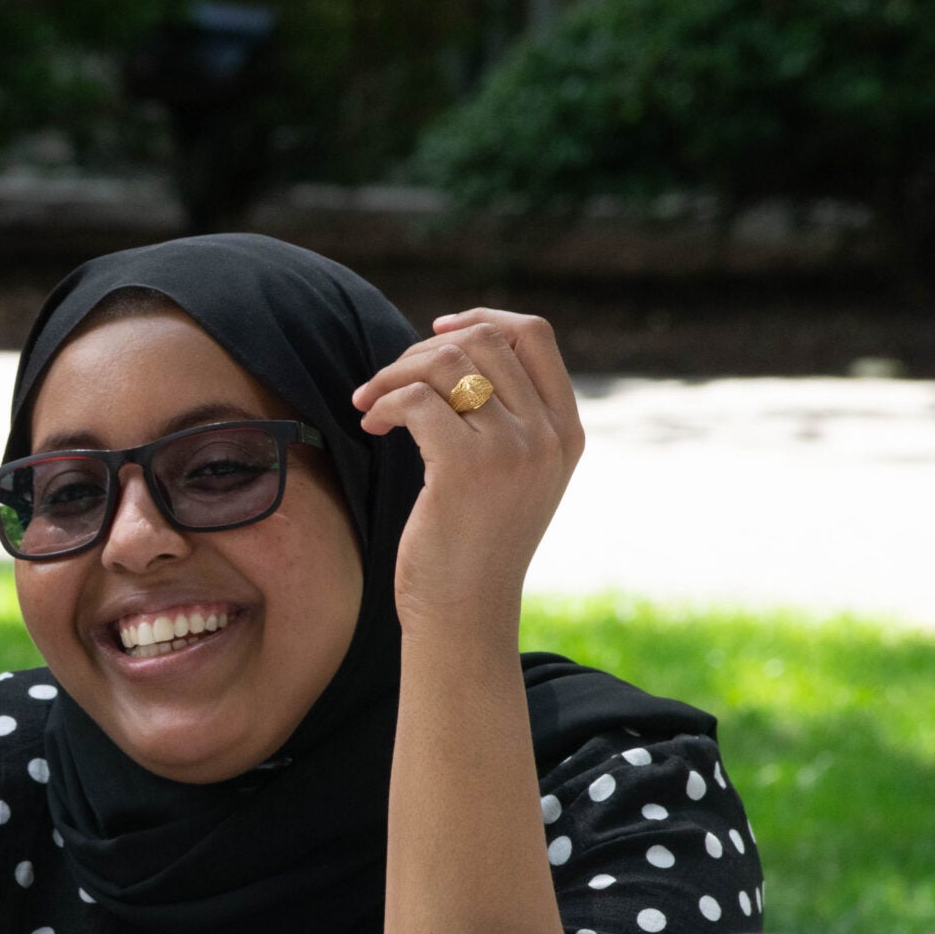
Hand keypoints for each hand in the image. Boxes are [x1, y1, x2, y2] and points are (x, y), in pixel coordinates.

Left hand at [349, 308, 585, 637]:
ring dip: (394, 373)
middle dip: (422, 350)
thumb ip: (504, 420)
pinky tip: (371, 426)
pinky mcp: (465, 467)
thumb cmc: (472, 548)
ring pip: (449, 361)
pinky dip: (385, 401)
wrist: (464, 614)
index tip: (436, 331)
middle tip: (385, 384)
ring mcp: (512, 449)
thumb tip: (451, 352)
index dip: (481, 320)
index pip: (534, 335)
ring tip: (369, 405)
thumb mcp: (510, 478)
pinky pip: (417, 398)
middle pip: (486, 339)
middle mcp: (547, 435)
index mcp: (565, 431)